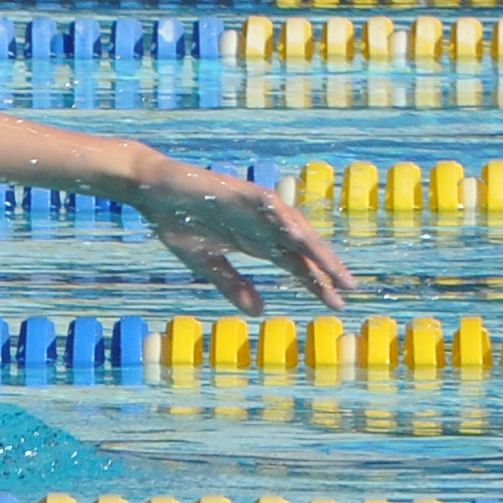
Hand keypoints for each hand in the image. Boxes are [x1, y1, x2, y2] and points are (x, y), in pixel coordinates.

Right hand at [136, 162, 357, 315]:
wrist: (153, 191)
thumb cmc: (179, 221)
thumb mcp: (207, 263)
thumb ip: (234, 285)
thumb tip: (261, 312)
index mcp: (258, 242)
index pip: (296, 265)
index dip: (317, 284)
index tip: (337, 305)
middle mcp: (263, 225)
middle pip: (302, 248)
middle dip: (326, 268)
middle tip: (350, 289)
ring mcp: (253, 208)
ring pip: (292, 226)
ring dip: (313, 246)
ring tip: (332, 268)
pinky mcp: (239, 192)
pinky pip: (266, 204)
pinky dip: (282, 217)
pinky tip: (297, 232)